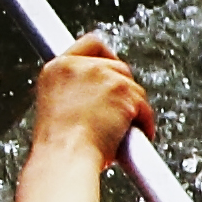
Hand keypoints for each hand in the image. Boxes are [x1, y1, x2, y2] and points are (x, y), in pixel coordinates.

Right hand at [26, 39, 154, 166]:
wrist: (65, 157)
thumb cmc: (60, 147)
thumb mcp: (57, 109)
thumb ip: (76, 93)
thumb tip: (100, 97)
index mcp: (57, 68)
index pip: (90, 44)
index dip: (106, 57)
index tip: (113, 71)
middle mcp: (78, 66)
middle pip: (117, 66)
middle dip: (123, 89)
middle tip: (121, 111)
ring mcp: (102, 75)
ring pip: (133, 87)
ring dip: (133, 108)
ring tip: (124, 130)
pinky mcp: (123, 89)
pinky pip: (144, 106)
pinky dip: (145, 122)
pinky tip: (138, 135)